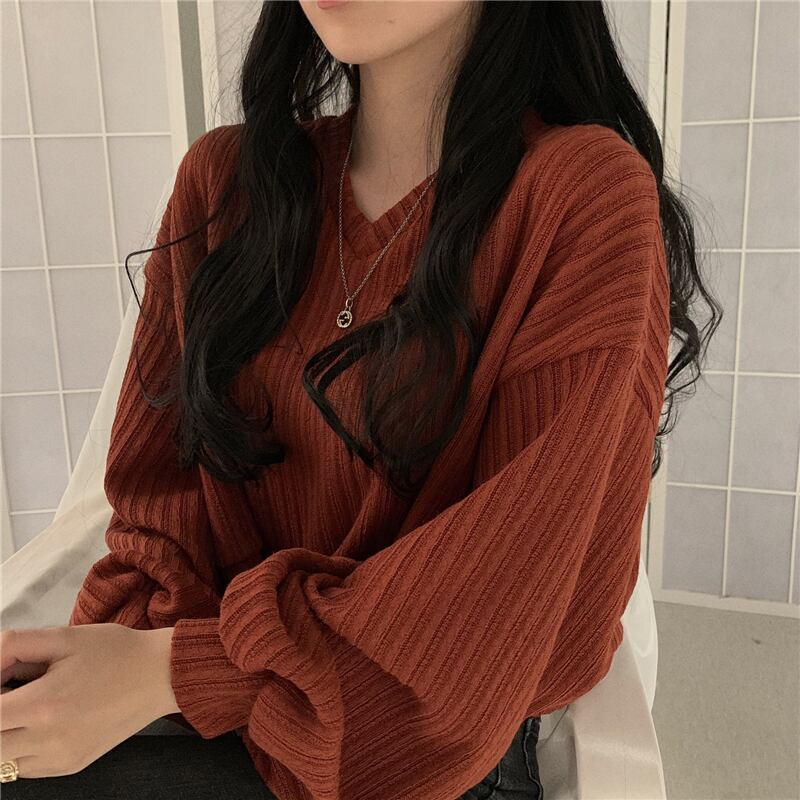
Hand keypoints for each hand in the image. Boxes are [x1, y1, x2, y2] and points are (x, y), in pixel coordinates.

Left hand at [0, 623, 179, 778]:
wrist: (162, 674)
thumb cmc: (116, 651)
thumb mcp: (64, 636)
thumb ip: (13, 646)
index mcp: (43, 705)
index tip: (3, 678)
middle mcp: (48, 741)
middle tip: (15, 689)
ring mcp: (59, 759)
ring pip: (2, 760)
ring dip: (6, 733)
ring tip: (33, 703)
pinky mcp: (70, 766)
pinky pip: (26, 766)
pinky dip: (23, 746)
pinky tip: (49, 718)